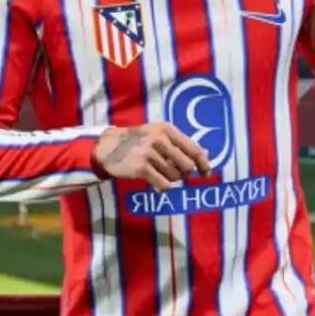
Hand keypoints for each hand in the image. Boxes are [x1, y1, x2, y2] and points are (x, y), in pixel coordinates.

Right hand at [92, 123, 211, 189]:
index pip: (194, 149)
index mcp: (166, 129)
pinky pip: (164, 184)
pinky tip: (156, 182)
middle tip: (175, 173)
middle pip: (187, 166)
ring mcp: (150, 153)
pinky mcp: (142, 167)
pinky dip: (163, 187)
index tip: (206, 173)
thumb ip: (180, 144)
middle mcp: (160, 139)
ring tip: (159, 173)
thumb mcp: (158, 135)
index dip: (203, 163)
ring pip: (175, 177)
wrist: (108, 146)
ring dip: (170, 179)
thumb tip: (205, 155)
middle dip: (184, 173)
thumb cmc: (138, 140)